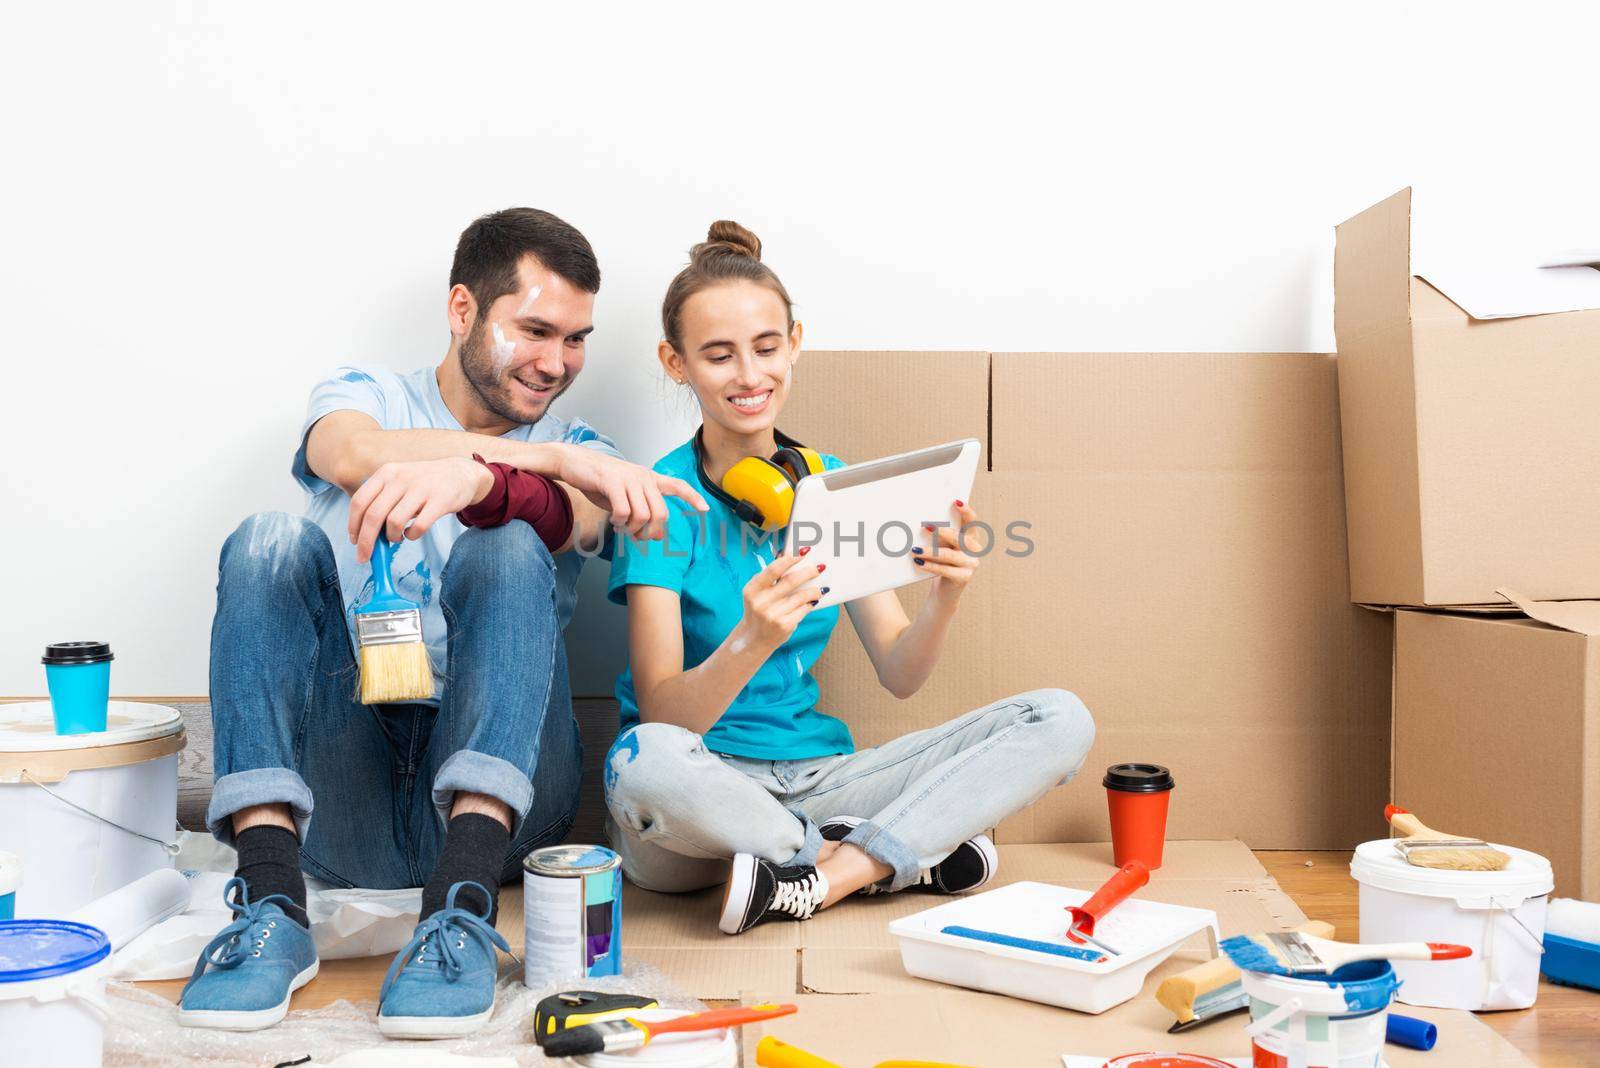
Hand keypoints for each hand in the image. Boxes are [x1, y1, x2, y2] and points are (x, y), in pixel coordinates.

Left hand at [347, 457, 492, 561]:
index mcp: (386, 473)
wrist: (460, 473)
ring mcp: (421, 488)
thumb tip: (365, 532)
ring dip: (392, 537)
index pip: (360, 501)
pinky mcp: (440, 501)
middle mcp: (401, 478)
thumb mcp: (399, 480)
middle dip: (366, 541)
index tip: (354, 541)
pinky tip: (412, 533)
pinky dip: (411, 536)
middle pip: (373, 515)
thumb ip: (381, 500)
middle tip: (365, 556)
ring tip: (397, 537)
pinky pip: (418, 527)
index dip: (353, 525)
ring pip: (394, 522)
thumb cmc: (424, 483)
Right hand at [550, 444, 708, 541]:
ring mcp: (629, 478)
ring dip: (632, 530)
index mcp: (648, 478)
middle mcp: (643, 477)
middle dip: (651, 533)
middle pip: (661, 514)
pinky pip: (624, 512)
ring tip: (621, 528)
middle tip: (636, 537)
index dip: (692, 498)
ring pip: (643, 516)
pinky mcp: (612, 482)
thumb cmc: (600, 482)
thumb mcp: (624, 497)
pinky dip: (619, 523)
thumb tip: (655, 537)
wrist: (574, 463)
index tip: (705, 510)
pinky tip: (613, 520)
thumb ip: (640, 512)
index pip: (677, 485)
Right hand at [736, 551, 827, 650]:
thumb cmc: (758, 610)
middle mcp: (761, 602)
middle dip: (808, 572)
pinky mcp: (784, 625)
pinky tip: (814, 600)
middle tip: (819, 567)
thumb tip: (786, 554)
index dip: (790, 559)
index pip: (773, 570)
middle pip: (791, 581)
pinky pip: (804, 609)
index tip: (803, 552)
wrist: (753, 639)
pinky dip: (810, 603)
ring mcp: (773, 615)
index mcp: (752, 590)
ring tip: (821, 587)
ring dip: (814, 590)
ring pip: (801, 596)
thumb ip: (770, 576)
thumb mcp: (756, 593)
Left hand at [913, 500, 980, 603]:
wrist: (944, 590)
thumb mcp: (942, 545)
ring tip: (915, 549)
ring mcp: (971, 565)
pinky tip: (919, 562)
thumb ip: (938, 535)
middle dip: (944, 532)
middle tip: (927, 527)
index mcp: (971, 537)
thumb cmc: (941, 562)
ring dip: (930, 551)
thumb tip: (921, 524)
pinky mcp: (963, 578)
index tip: (956, 502)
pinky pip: (945, 570)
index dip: (966, 512)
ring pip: (950, 555)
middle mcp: (975, 550)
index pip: (972, 522)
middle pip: (961, 538)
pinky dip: (930, 565)